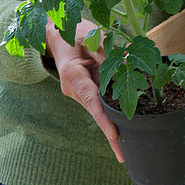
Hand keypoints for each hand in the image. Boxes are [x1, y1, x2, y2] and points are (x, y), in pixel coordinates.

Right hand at [45, 17, 124, 163]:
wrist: (56, 32)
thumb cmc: (72, 31)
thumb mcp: (89, 35)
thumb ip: (106, 50)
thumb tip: (128, 62)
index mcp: (72, 74)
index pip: (90, 100)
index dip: (103, 119)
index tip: (114, 135)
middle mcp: (73, 88)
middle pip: (96, 111)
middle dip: (110, 131)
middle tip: (124, 154)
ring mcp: (78, 91)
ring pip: (99, 108)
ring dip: (113, 122)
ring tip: (128, 145)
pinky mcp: (85, 90)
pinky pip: (100, 101)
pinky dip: (111, 111)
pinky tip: (125, 125)